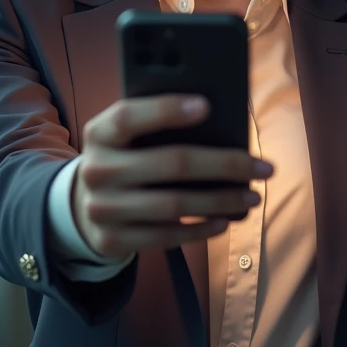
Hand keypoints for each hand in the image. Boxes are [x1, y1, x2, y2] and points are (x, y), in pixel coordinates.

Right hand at [72, 94, 274, 259]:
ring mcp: (102, 209)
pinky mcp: (112, 240)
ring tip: (252, 197)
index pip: (128, 116)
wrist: (83, 206)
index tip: (207, 106)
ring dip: (220, 201)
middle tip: (263, 167)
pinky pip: (166, 236)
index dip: (166, 109)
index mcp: (99, 133)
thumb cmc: (124, 159)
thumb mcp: (126, 137)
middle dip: (224, 165)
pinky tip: (225, 220)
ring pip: (174, 205)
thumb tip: (216, 120)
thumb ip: (155, 125)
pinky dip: (200, 230)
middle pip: (170, 164)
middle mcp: (97, 170)